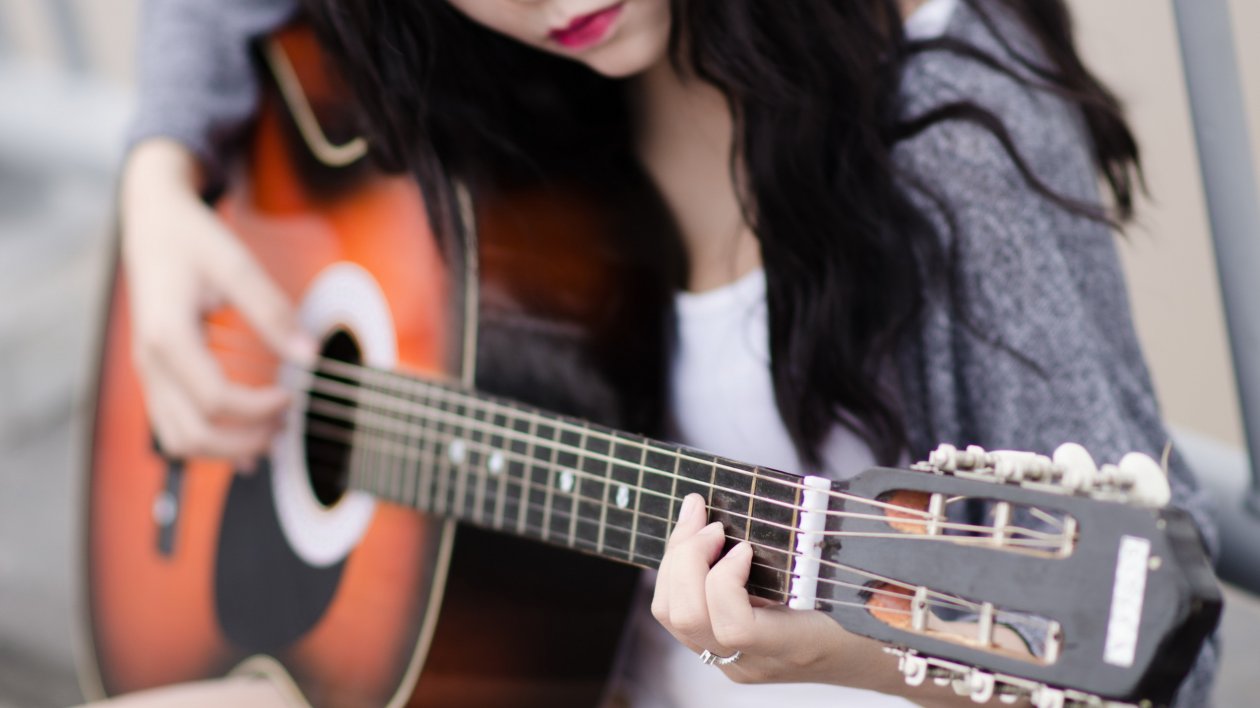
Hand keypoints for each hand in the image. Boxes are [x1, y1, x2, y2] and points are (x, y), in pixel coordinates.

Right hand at [120, 139, 316, 462]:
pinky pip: (175, 429)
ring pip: (179, 440)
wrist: (153, 224)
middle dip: (246, 439)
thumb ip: (272, 311)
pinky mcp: (156, 377)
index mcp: (166, 336)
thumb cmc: (192, 241)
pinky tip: (247, 446)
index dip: (260, 408)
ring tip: (271, 434)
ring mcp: (148, 374)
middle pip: (194, 433)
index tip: (292, 394)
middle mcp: (149, 363)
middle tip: (287, 423)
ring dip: (227, 449)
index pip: (215, 399)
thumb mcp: (237, 264)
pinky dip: (210, 445)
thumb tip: (309, 355)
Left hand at [651, 494, 1032, 706]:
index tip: (746, 545)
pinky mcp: (722, 648)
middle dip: (686, 557)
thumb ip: (831, 543)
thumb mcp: (862, 578)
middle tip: (710, 520)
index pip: (734, 627)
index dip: (725, 581)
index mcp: (794, 645)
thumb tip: (815, 492)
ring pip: (672, 615)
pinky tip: (696, 539)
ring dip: (676, 560)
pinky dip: (677, 571)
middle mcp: (755, 660)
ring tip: (699, 521)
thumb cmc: (879, 614)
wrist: (879, 661)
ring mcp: (734, 659)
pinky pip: (678, 613)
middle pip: (687, 618)